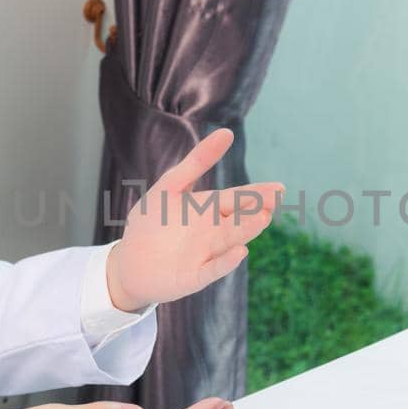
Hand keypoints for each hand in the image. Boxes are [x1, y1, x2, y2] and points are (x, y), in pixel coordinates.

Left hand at [106, 128, 282, 311]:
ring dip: (247, 230)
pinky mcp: (196, 276)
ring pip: (231, 240)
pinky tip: (240, 252)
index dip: (258, 194)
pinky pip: (214, 268)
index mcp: (209, 210)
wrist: (129, 263)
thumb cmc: (151, 221)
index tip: (279, 188)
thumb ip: (197, 161)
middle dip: (256, 210)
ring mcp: (207, 254)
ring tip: (263, 218)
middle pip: (239, 219)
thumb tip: (228, 132)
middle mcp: (213, 232)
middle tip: (275, 202)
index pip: (238, 199)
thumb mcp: (170, 185)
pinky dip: (226, 261)